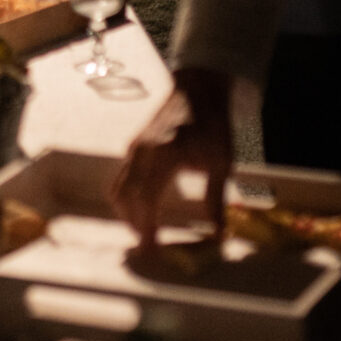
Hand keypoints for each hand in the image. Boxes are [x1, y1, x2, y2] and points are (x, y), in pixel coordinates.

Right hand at [110, 69, 233, 245]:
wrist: (197, 89)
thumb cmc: (213, 124)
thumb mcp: (222, 161)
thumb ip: (215, 197)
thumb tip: (219, 232)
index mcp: (165, 155)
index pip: (146, 199)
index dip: (146, 227)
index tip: (153, 251)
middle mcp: (142, 152)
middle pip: (125, 197)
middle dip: (135, 225)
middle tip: (150, 248)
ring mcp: (134, 148)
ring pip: (118, 188)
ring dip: (127, 213)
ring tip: (146, 231)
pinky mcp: (133, 147)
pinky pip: (121, 178)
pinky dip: (127, 199)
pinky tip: (143, 209)